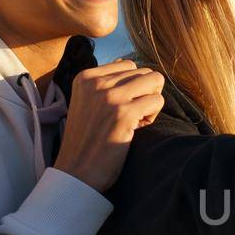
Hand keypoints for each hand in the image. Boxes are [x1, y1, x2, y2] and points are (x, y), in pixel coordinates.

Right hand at [53, 60, 166, 192]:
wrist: (77, 172)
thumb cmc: (87, 140)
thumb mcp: (87, 102)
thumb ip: (104, 82)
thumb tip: (126, 62)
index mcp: (85, 77)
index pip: (128, 65)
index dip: (132, 87)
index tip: (119, 107)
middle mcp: (96, 82)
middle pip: (144, 72)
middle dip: (144, 93)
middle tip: (131, 116)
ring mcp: (110, 97)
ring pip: (154, 81)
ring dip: (151, 102)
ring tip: (135, 120)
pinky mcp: (124, 113)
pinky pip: (157, 101)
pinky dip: (152, 115)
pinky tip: (137, 129)